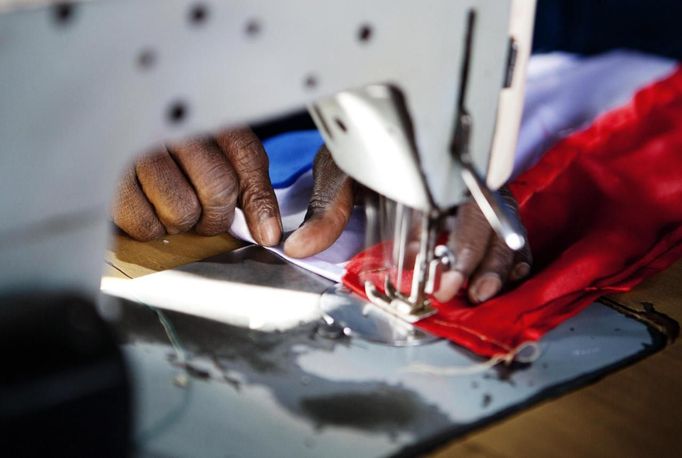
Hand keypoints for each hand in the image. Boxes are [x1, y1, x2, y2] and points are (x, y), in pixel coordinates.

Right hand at [113, 127, 281, 245]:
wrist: (104, 110)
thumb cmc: (168, 139)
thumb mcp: (212, 145)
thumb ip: (245, 180)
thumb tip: (267, 232)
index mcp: (206, 112)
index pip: (246, 157)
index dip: (260, 203)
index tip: (266, 233)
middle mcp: (174, 125)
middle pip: (218, 189)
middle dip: (217, 217)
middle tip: (206, 217)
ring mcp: (139, 148)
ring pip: (183, 210)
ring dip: (182, 221)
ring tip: (171, 205)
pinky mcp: (109, 175)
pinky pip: (145, 223)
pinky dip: (151, 227)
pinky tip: (147, 207)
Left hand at [284, 146, 531, 303]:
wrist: (371, 129)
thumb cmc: (360, 149)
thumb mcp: (340, 172)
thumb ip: (326, 209)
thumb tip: (300, 247)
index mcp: (430, 163)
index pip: (459, 201)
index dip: (461, 242)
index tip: (448, 275)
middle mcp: (458, 176)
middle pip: (490, 216)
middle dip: (483, 258)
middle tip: (470, 292)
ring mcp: (473, 191)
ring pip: (503, 223)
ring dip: (498, 261)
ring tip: (485, 293)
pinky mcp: (479, 208)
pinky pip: (506, 231)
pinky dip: (509, 256)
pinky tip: (504, 278)